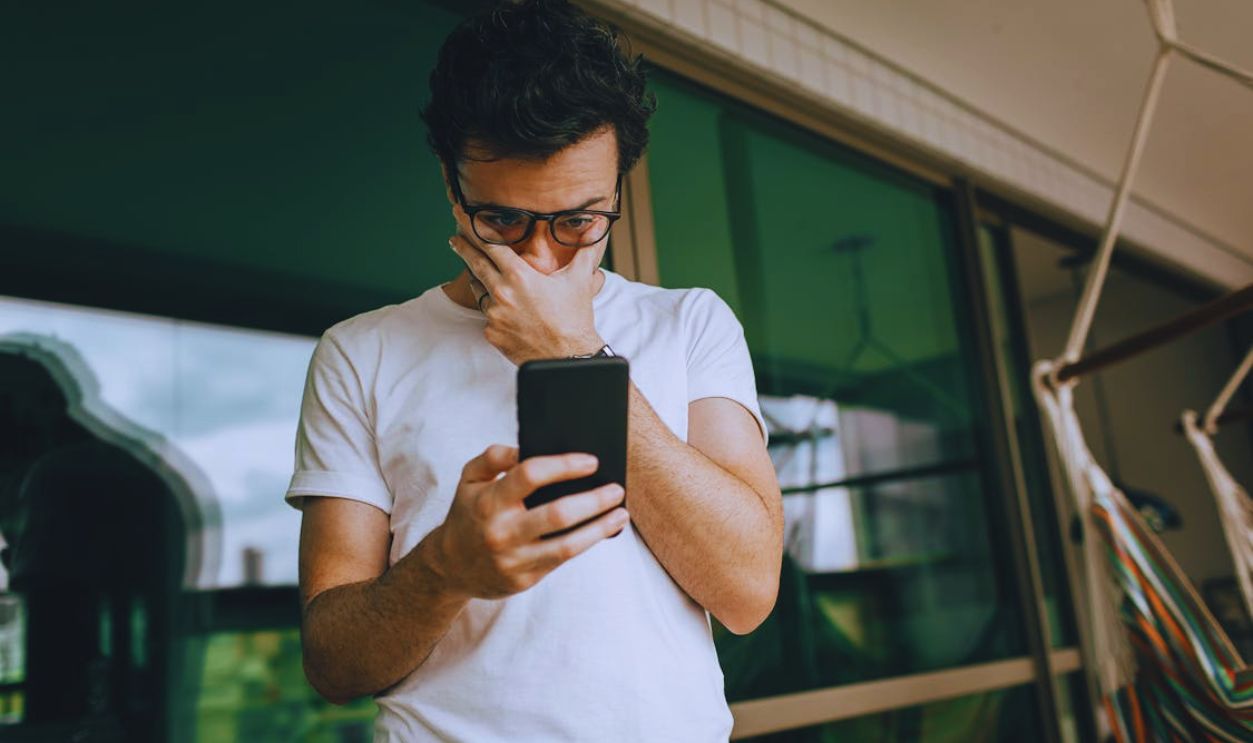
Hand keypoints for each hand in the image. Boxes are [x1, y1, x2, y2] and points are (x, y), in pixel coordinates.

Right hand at [426, 445, 627, 599]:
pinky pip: (562, 559)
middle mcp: (501, 531)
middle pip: (558, 514)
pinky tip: (603, 530)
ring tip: (621, 513)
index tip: (591, 461)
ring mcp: (514, 558)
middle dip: (594, 500)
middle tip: (616, 488)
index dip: (565, 465)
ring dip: (600, 527)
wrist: (451, 566)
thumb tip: (526, 448)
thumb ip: (494, 457)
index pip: (530, 475)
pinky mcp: (524, 579)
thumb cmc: (469, 513)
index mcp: (489, 501)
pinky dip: (587, 543)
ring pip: (567, 544)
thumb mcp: (470, 479)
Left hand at [449, 218, 604, 364]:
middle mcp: (502, 293)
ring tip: (486, 277)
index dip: (473, 227)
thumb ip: (585, 249)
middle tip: (454, 238)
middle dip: (463, 248)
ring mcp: (494, 315)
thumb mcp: (580, 279)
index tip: (460, 215)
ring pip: (480, 291)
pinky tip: (508, 312)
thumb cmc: (574, 318)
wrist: (568, 358)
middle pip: (475, 264)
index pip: (490, 245)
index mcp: (520, 276)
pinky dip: (495, 311)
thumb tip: (599, 225)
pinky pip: (488, 316)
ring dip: (481, 282)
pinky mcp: (492, 333)